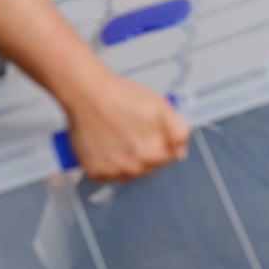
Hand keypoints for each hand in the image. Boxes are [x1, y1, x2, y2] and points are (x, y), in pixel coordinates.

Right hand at [63, 70, 190, 181]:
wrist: (88, 93)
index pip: (168, 159)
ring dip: (128, 160)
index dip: (162, 143)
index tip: (150, 131)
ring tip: (118, 136)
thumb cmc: (123, 97)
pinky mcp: (94, 172)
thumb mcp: (161, 106)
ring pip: (129, 173)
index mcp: (153, 154)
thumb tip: (180, 153)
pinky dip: (109, 163)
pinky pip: (109, 174)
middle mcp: (133, 168)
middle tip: (133, 131)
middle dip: (145, 152)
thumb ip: (179, 131)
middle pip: (148, 168)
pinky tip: (106, 144)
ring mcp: (112, 172)